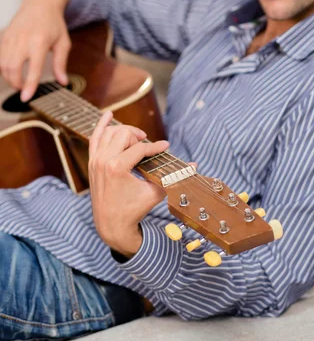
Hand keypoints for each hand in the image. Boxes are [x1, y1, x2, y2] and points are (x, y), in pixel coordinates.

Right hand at [0, 0, 70, 101]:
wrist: (40, 3)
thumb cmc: (54, 24)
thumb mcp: (63, 43)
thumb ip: (61, 64)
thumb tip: (62, 82)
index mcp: (40, 42)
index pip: (33, 69)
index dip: (29, 86)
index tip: (26, 98)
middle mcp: (23, 40)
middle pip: (12, 69)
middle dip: (16, 84)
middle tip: (23, 89)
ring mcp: (11, 38)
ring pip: (3, 64)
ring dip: (8, 77)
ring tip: (18, 81)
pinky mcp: (4, 36)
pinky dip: (2, 67)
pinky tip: (11, 70)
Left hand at [89, 111, 169, 257]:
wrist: (111, 225)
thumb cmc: (133, 210)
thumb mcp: (155, 193)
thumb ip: (172, 177)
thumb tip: (193, 166)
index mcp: (117, 167)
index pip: (140, 148)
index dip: (155, 147)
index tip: (166, 146)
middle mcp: (103, 161)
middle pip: (124, 134)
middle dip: (139, 137)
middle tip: (149, 146)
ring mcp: (95, 161)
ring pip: (110, 133)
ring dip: (124, 132)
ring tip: (136, 139)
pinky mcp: (92, 163)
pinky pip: (95, 138)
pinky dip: (101, 125)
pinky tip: (108, 115)